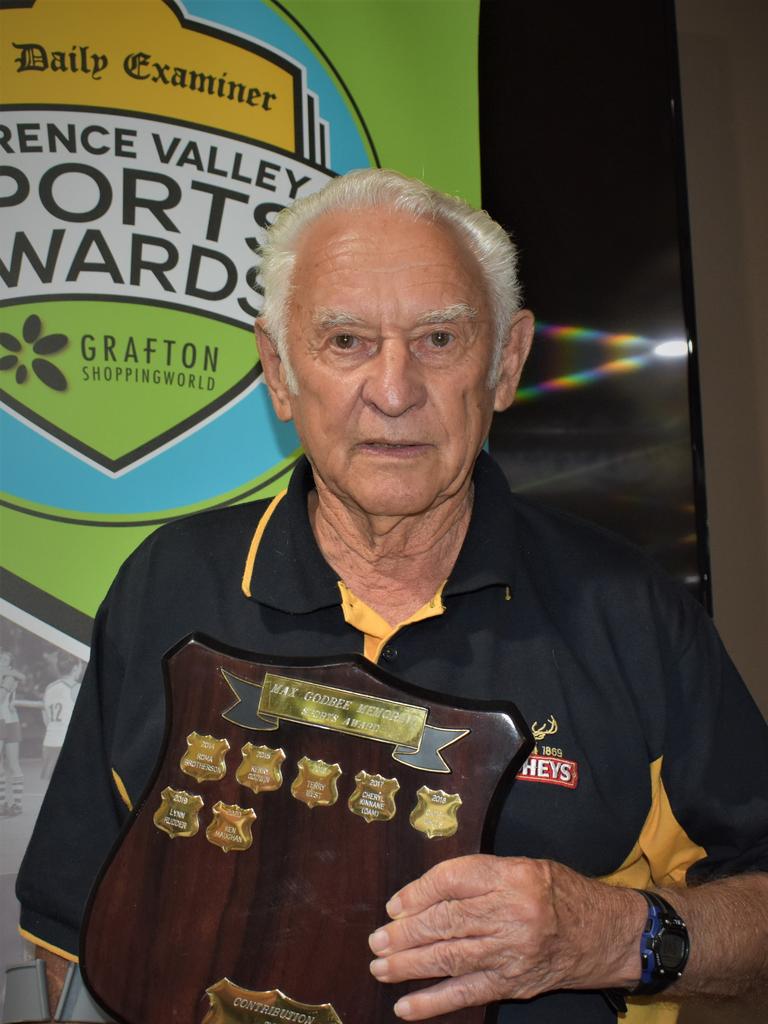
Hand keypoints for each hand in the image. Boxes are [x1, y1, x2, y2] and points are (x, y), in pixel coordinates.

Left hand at [367, 854, 643, 1019]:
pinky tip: (405, 1006)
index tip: (394, 906)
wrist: (605, 933)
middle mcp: (512, 912)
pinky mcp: (514, 983)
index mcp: (512, 875)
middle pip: (447, 921)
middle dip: (406, 933)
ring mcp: (512, 952)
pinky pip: (467, 993)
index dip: (418, 893)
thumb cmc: (558, 893)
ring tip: (380, 967)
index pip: (453, 880)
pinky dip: (433, 1002)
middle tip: (376, 941)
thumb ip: (479, 877)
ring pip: (451, 958)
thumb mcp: (523, 867)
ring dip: (410, 965)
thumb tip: (422, 897)